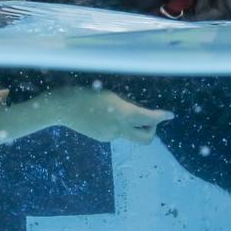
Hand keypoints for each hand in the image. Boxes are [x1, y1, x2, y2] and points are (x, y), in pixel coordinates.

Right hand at [51, 87, 172, 144]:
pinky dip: (118, 125)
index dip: (161, 116)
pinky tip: (104, 114)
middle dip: (152, 130)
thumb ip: (126, 103)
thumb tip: (138, 110)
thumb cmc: (84, 92)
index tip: (170, 115)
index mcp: (122, 114)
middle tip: (151, 119)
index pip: (149, 118)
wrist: (61, 108)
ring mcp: (110, 136)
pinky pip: (117, 132)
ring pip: (130, 132)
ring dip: (132, 124)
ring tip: (116, 108)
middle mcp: (119, 129)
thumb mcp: (110, 93)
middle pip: (145, 139)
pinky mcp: (102, 138)